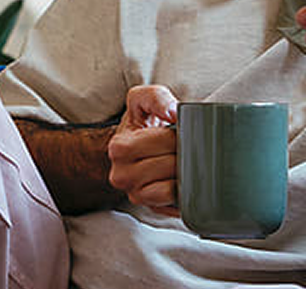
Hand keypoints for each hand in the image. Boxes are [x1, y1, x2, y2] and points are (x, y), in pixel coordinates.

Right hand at [107, 85, 178, 215]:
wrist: (133, 145)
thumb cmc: (142, 121)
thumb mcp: (143, 99)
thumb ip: (157, 98)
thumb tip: (174, 113)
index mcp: (120, 147)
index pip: (165, 140)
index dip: (179, 132)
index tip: (178, 129)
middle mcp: (122, 175)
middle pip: (171, 164)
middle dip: (184, 152)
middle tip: (183, 144)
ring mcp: (135, 195)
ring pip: (172, 188)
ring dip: (185, 172)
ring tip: (182, 159)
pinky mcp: (151, 207)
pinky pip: (175, 204)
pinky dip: (184, 192)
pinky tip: (183, 178)